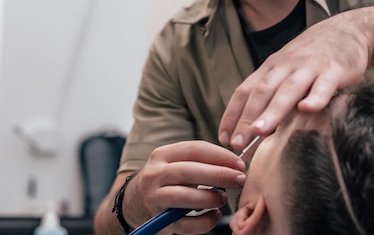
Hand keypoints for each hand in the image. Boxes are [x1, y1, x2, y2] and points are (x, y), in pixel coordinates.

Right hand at [124, 140, 246, 233]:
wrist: (133, 204)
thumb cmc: (166, 180)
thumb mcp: (175, 164)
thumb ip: (199, 161)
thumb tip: (235, 165)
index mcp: (162, 154)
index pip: (194, 149)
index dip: (220, 155)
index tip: (239, 163)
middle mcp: (155, 174)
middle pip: (190, 172)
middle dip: (220, 175)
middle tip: (240, 179)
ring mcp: (154, 198)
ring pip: (186, 197)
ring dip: (211, 198)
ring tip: (224, 199)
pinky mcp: (158, 220)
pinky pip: (186, 223)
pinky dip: (205, 222)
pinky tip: (214, 216)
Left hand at [218, 12, 371, 149]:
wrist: (347, 29)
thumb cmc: (312, 56)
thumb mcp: (287, 70)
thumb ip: (273, 97)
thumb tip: (255, 132)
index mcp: (271, 68)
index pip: (245, 91)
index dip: (232, 114)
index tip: (222, 137)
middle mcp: (286, 66)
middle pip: (263, 92)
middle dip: (247, 118)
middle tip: (236, 142)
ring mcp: (310, 66)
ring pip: (288, 90)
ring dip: (273, 111)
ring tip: (260, 131)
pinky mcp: (334, 69)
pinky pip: (324, 84)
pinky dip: (316, 97)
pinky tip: (307, 108)